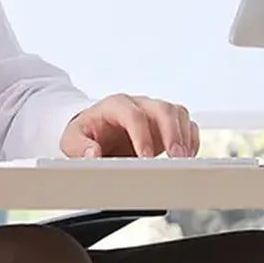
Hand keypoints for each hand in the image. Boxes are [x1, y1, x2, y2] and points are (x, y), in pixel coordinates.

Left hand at [61, 95, 199, 158]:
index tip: (145, 158)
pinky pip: (186, 124)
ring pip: (178, 113)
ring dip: (184, 136)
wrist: (96, 131)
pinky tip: (188, 155)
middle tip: (176, 157)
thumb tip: (93, 154)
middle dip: (172, 133)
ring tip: (183, 159)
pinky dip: (191, 139)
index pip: (134, 115)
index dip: (142, 136)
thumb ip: (79, 147)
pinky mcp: (166, 124)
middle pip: (163, 109)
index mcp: (116, 104)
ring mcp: (154, 112)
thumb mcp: (72, 140)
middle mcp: (139, 104)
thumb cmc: (87, 133)